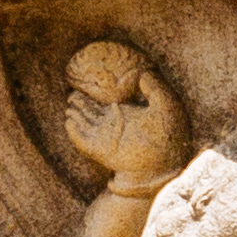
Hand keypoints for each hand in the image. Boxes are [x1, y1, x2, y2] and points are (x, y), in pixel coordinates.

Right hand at [54, 38, 183, 190]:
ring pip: (83, 124)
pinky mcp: (100, 151)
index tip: (84, 85)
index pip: (103, 104)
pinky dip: (74, 133)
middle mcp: (111, 127)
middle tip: (70, 94)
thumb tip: (141, 72)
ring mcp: (104, 139)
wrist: (166, 164)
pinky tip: (69, 122)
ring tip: (68, 107)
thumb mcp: (166, 106)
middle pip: (88, 113)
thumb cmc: (168, 136)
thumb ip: (155, 87)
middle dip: (78, 104)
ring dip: (74, 115)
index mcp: (123, 116)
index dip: (93, 96)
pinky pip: (82, 142)